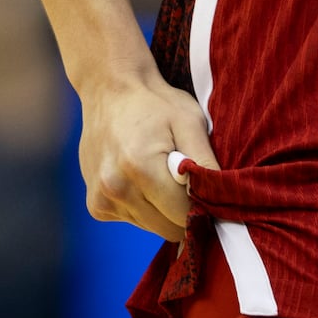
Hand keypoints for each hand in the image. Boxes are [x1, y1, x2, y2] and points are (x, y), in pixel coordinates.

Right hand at [78, 67, 219, 240]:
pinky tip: (141, 177)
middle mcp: (116, 189)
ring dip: (163, 209)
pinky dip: (145, 206)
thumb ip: (205, 163)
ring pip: (153, 227)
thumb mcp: (190, 122)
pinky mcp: (96, 206)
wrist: (110, 89)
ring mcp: (101, 199)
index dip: (204, 207)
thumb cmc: (156, 103)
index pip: (185, 215)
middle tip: (186, 179)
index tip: (210, 192)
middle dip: (184, 211)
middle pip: (168, 228)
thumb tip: (221, 201)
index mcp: (140, 167)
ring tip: (160, 172)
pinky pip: (135, 220)